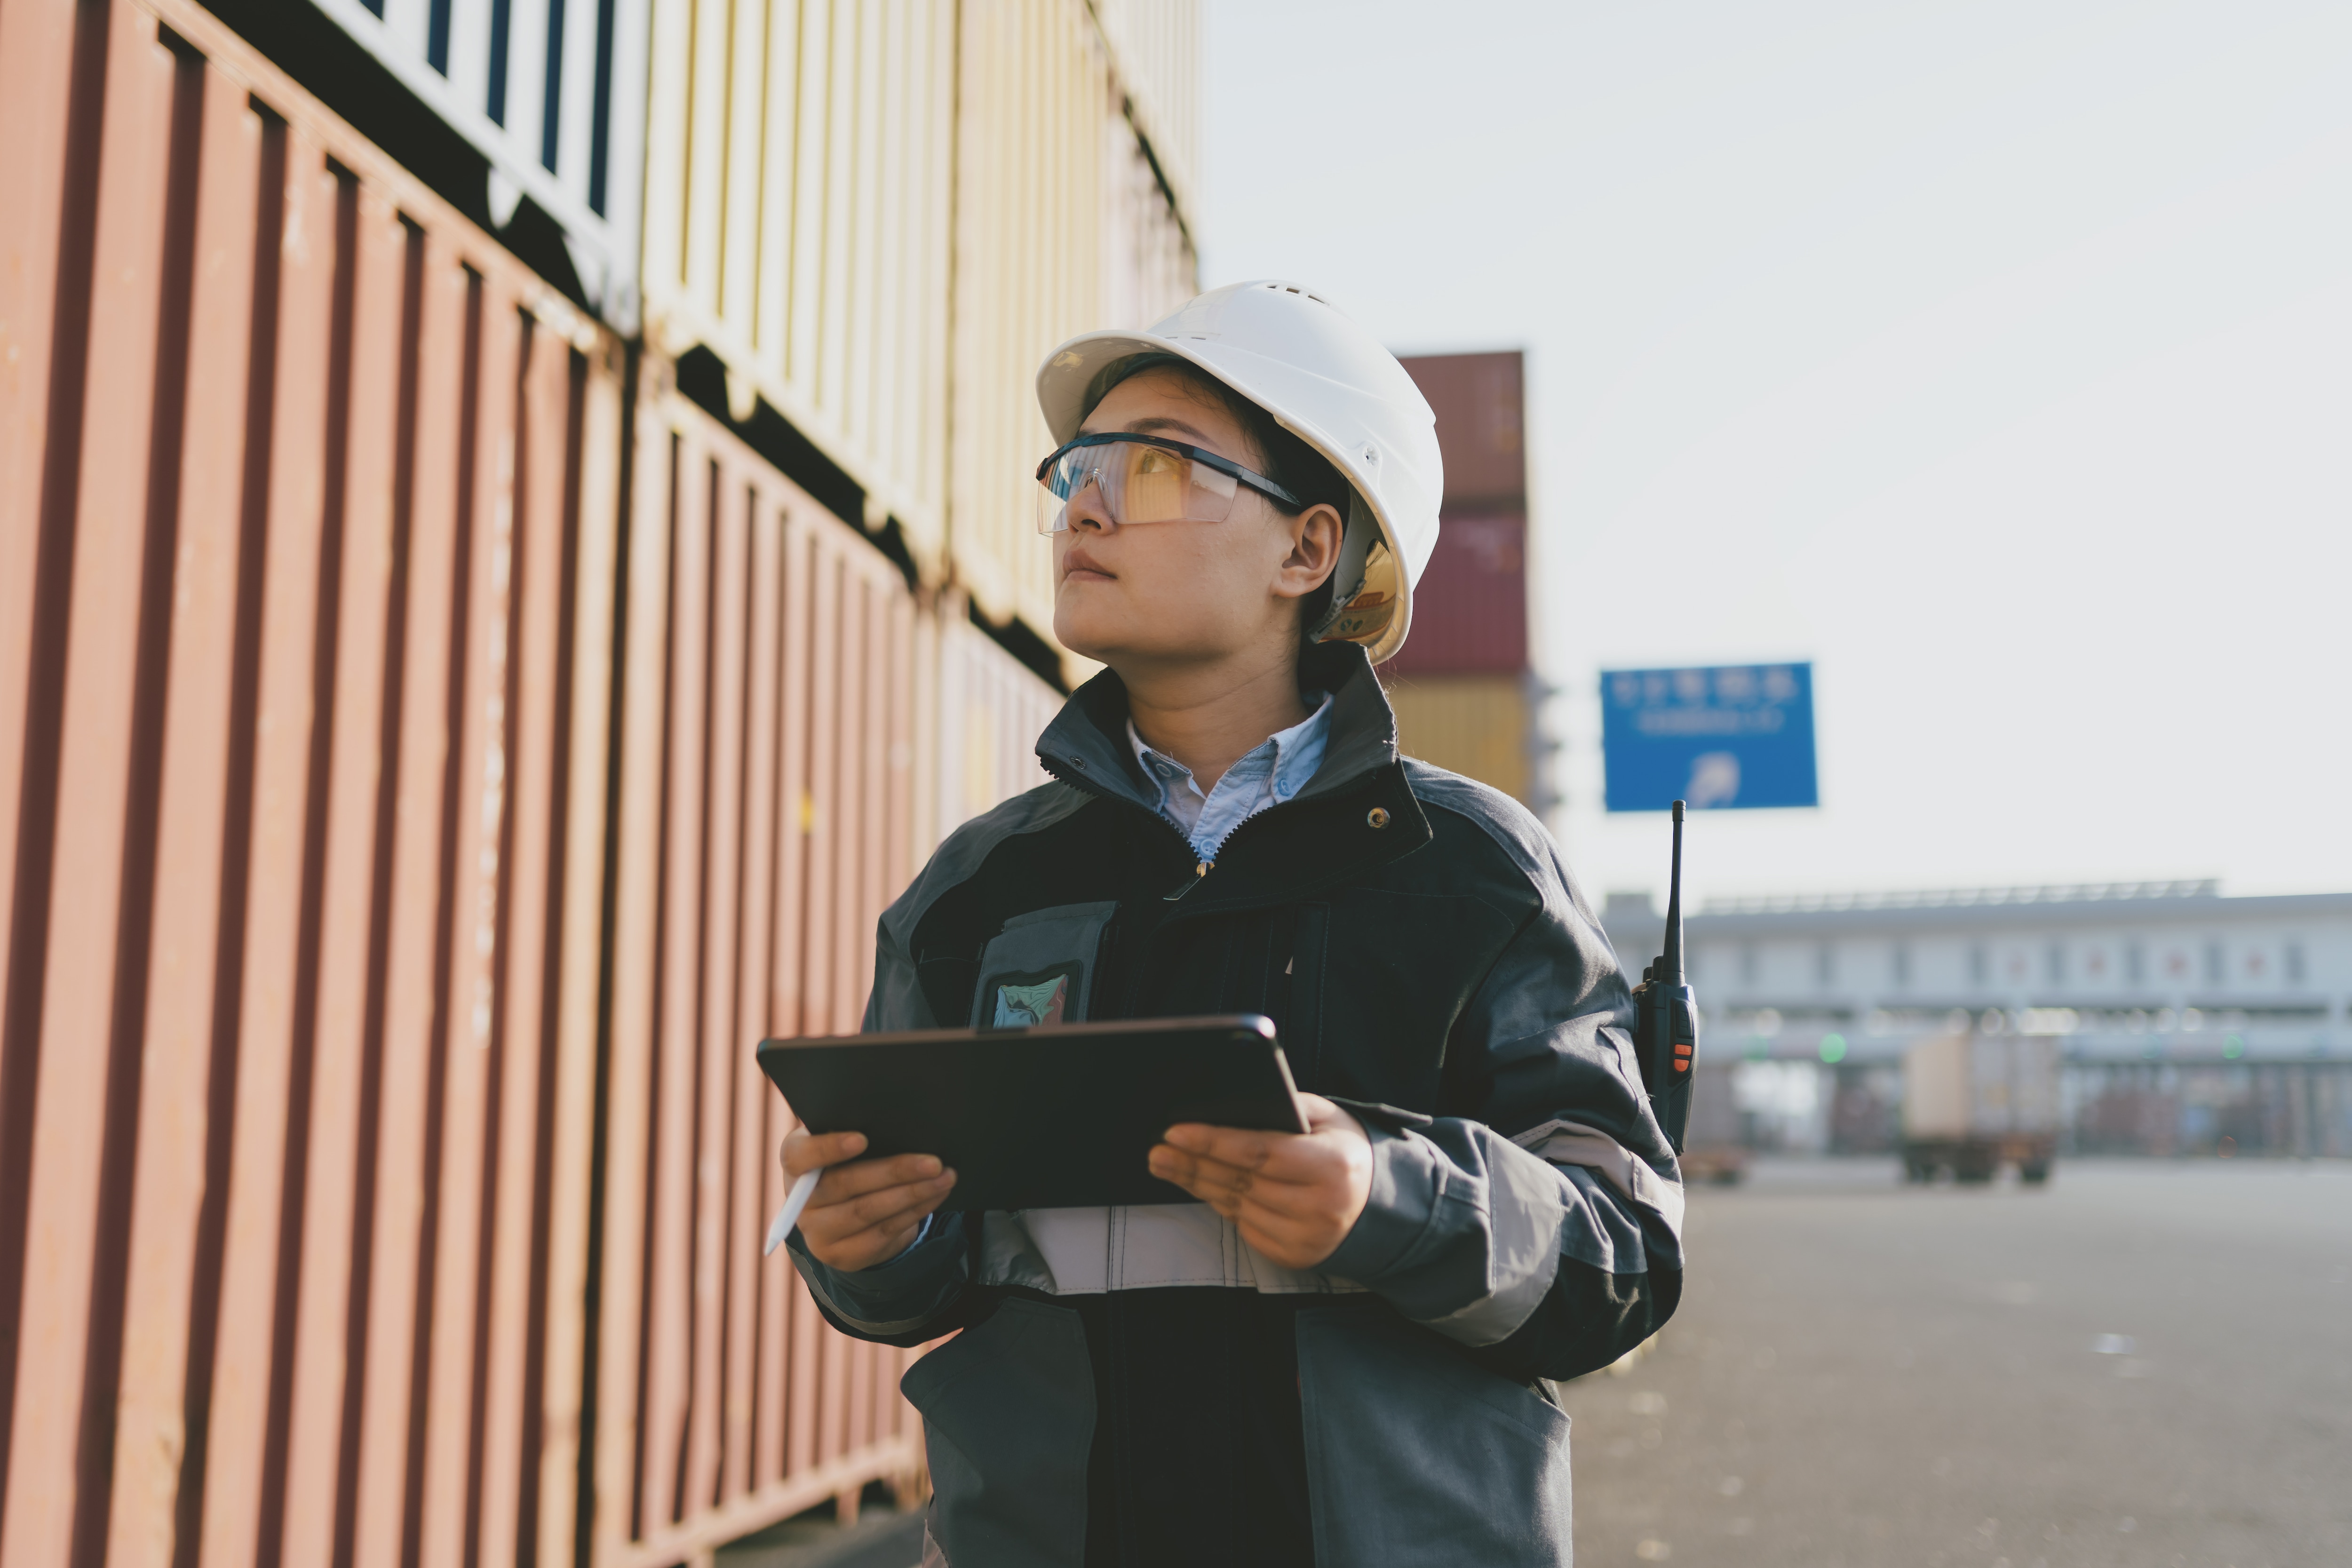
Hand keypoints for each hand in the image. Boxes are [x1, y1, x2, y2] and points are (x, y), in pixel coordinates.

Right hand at [780, 1128, 956, 1270]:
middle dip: (894, 1171)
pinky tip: (935, 1196)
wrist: (842, 1211)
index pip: (800, 1156)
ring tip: (945, 1177)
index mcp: (794, 1163)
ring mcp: (817, 1233)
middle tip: (933, 1161)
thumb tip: (903, 1124)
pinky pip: (882, 1233)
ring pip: (868, 1211)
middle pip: (845, 1184)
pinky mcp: (841, 1256)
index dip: (828, 1148)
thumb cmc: (848, 1161)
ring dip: (913, 1194)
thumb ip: (857, 1131)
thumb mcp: (843, 1144)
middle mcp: (799, 1201)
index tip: (861, 1139)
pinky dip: (914, 1212)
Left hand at [1148, 1094, 1372, 1269]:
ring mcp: (1307, 1238)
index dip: (1213, 1142)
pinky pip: (1245, 1226)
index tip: (1175, 1131)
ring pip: (1237, 1206)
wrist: (1379, 1204)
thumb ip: (1288, 1108)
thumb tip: (1230, 1104)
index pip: (1259, 1152)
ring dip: (1198, 1184)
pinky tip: (1202, 1186)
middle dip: (1193, 1164)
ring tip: (1168, 1164)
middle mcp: (1319, 1207)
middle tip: (1158, 1150)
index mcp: (1330, 1166)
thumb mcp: (1329, 1118)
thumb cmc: (1345, 1151)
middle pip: (1240, 1182)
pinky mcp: (1295, 1256)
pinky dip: (1222, 1204)